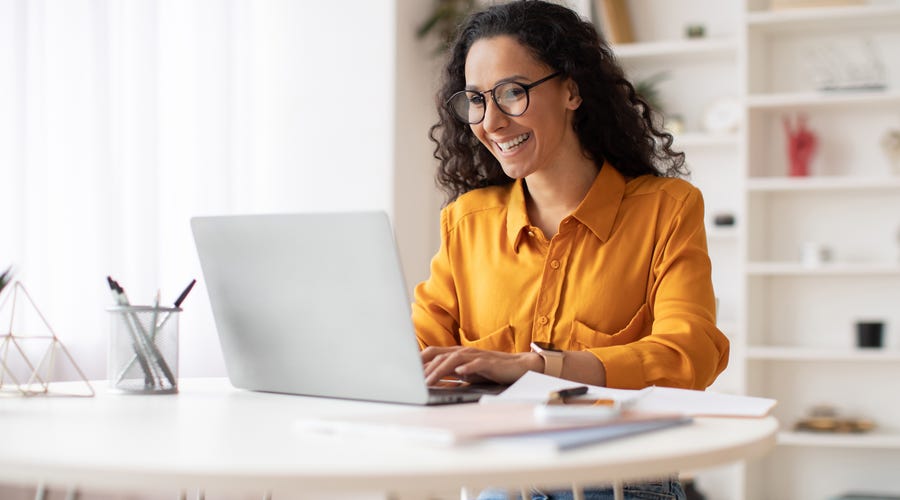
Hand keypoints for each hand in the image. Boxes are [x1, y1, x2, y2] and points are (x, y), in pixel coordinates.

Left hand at [420, 346, 542, 386]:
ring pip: (454, 360)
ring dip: (440, 371)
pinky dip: (467, 368)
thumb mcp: (468, 373)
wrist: (518, 367)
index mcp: (458, 353)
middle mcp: (465, 352)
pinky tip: (459, 373)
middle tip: (413, 382)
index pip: (433, 353)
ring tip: (430, 381)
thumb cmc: (492, 370)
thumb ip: (452, 375)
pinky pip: (476, 364)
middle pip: (440, 356)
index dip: (419, 360)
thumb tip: (434, 383)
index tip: (405, 370)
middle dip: (425, 369)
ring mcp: (477, 356)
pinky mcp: (490, 362)